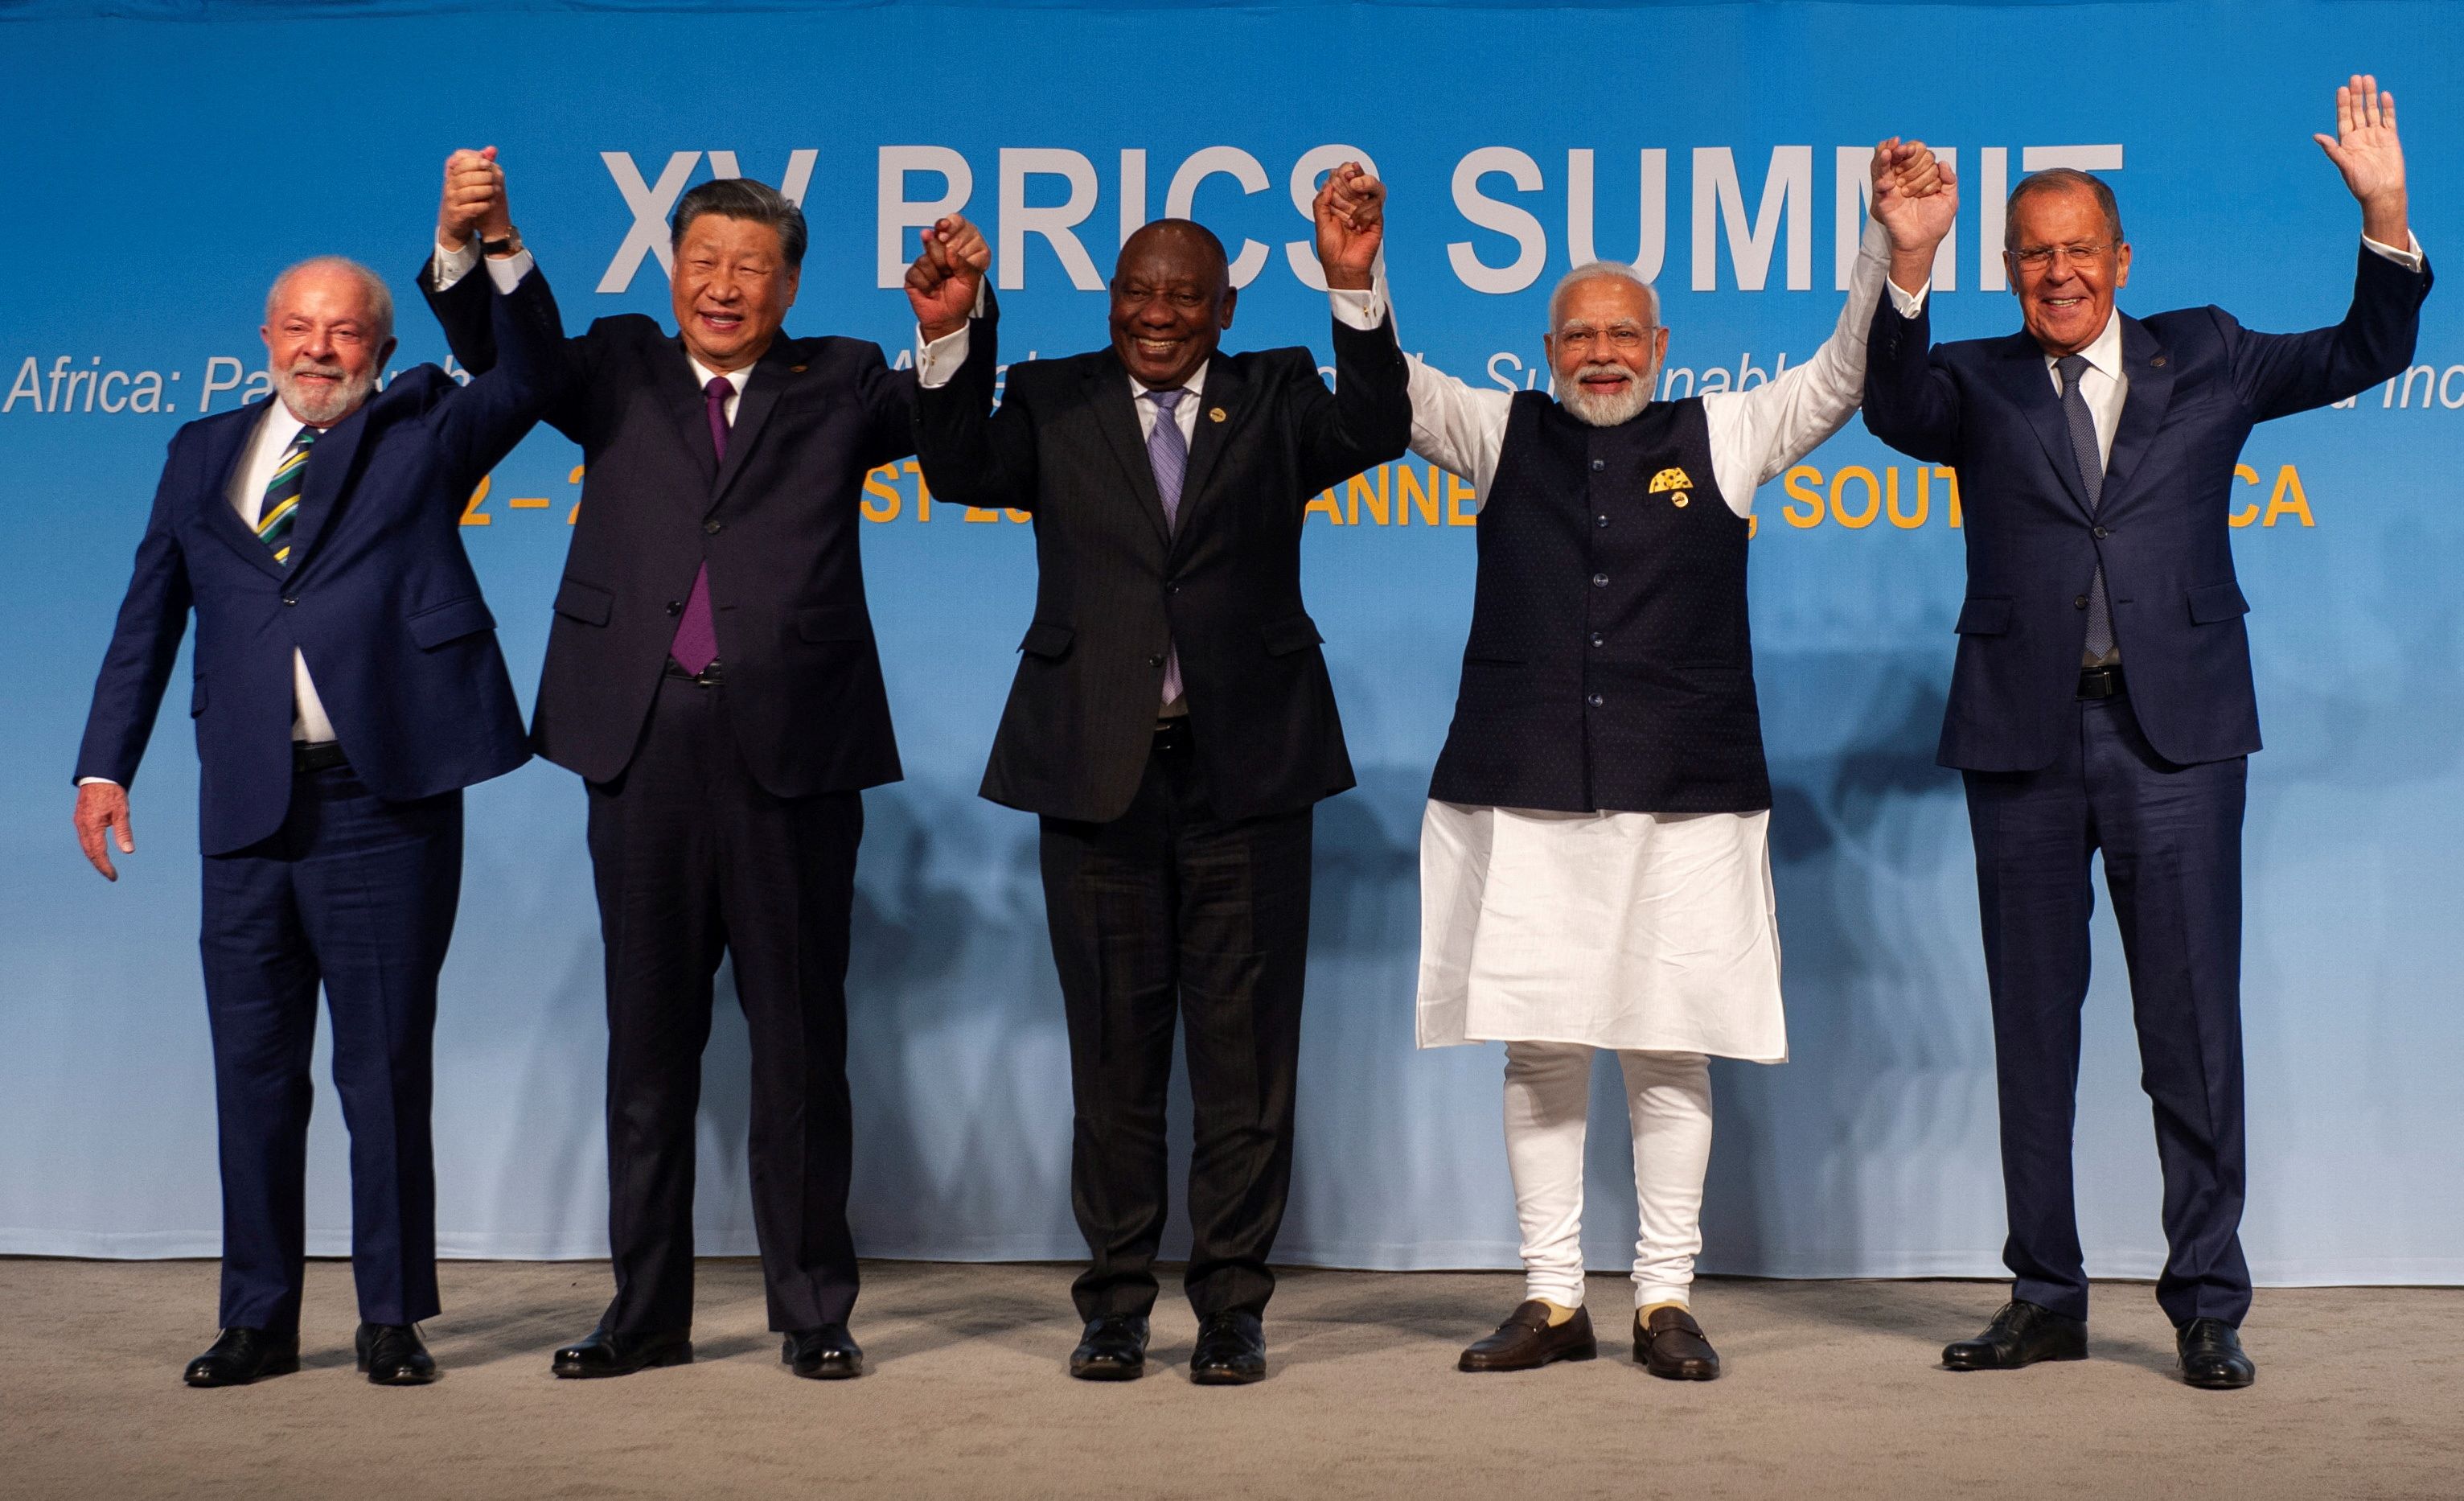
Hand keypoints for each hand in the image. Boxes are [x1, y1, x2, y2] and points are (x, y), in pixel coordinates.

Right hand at [74, 782, 133, 881]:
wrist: (99, 776)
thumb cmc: (112, 793)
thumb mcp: (122, 812)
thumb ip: (123, 832)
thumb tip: (128, 851)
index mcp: (92, 826)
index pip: (98, 853)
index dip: (105, 866)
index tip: (114, 877)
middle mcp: (82, 826)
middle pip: (89, 852)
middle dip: (100, 865)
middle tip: (111, 875)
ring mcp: (79, 823)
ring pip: (86, 846)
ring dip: (95, 858)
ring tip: (106, 867)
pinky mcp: (80, 819)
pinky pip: (84, 839)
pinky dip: (91, 849)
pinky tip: (99, 853)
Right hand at [438, 147, 503, 250]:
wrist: (454, 223)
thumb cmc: (465, 198)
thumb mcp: (470, 180)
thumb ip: (481, 165)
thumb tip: (492, 149)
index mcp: (452, 177)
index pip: (460, 164)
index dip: (474, 162)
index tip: (488, 163)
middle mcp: (449, 188)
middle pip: (465, 178)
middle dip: (482, 176)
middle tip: (494, 178)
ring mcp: (452, 202)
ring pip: (468, 193)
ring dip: (484, 190)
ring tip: (496, 190)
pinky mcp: (457, 216)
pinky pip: (470, 209)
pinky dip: (482, 205)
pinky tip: (491, 204)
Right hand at [905, 215, 989, 340]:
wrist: (947, 319)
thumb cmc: (961, 298)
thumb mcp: (971, 280)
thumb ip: (964, 264)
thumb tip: (950, 251)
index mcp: (952, 250)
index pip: (946, 230)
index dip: (945, 226)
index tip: (944, 226)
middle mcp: (936, 254)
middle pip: (934, 243)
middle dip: (943, 261)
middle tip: (948, 274)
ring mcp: (923, 264)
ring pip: (924, 260)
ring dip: (935, 277)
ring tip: (940, 285)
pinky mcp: (912, 275)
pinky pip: (916, 273)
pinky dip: (926, 285)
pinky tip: (930, 291)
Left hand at [1313, 162, 1383, 290]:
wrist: (1342, 267)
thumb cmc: (1331, 250)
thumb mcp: (1320, 223)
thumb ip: (1321, 203)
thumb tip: (1326, 185)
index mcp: (1340, 203)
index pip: (1345, 181)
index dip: (1343, 173)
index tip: (1338, 172)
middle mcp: (1355, 205)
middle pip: (1360, 180)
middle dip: (1355, 174)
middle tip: (1349, 176)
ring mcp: (1367, 212)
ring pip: (1374, 188)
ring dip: (1365, 182)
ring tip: (1356, 187)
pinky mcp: (1376, 222)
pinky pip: (1375, 208)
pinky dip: (1364, 214)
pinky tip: (1356, 226)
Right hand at [1871, 137, 1956, 288]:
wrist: (1921, 243)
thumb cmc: (1935, 223)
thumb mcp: (1950, 200)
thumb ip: (1950, 181)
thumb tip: (1943, 163)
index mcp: (1923, 177)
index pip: (1922, 158)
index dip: (1922, 158)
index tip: (1928, 173)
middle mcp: (1908, 179)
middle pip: (1904, 158)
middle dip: (1906, 156)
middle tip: (1909, 164)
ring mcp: (1895, 188)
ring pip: (1889, 166)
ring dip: (1887, 157)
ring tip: (1887, 151)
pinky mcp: (1885, 199)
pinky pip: (1880, 186)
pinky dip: (1882, 181)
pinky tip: (1888, 182)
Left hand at [2315, 74, 2407, 243]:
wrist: (2382, 193)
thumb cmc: (2361, 184)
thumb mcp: (2345, 166)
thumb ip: (2332, 150)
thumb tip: (2316, 136)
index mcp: (2346, 143)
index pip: (2344, 118)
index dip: (2343, 104)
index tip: (2342, 89)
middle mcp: (2360, 137)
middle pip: (2358, 111)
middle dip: (2356, 95)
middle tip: (2355, 77)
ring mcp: (2376, 136)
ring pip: (2372, 111)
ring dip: (2370, 96)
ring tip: (2368, 79)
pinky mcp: (2390, 139)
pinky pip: (2389, 119)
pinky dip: (2387, 108)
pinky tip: (2385, 95)